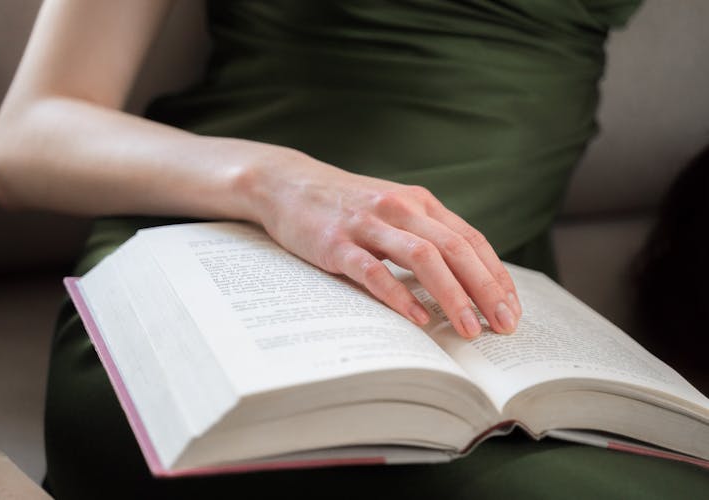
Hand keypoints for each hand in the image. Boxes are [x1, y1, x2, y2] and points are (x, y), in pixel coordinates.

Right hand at [245, 148, 521, 337]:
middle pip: (455, 249)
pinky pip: (374, 271)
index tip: (512, 308)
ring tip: (470, 330)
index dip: (496, 275)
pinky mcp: (337, 243)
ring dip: (452, 296)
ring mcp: (368, 225)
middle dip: (486, 290)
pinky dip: (399, 296)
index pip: (470, 239)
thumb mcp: (392, 209)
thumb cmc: (345, 204)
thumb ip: (424, 233)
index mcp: (419, 202)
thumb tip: (463, 277)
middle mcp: (400, 208)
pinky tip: (417, 319)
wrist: (287, 184)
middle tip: (505, 326)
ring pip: (423, 258)